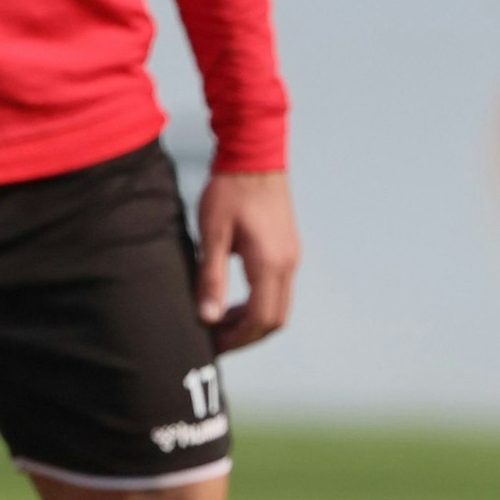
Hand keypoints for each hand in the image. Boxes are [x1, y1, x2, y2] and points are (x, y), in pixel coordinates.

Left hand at [196, 169, 300, 353]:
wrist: (255, 156)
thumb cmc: (229, 191)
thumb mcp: (212, 234)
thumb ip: (211, 278)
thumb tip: (208, 317)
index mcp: (269, 263)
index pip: (259, 318)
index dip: (236, 337)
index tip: (212, 344)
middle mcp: (287, 264)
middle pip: (275, 320)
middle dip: (246, 336)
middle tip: (216, 340)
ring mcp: (292, 258)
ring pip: (280, 308)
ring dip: (253, 321)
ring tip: (222, 322)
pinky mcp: (289, 251)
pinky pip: (280, 291)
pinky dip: (260, 305)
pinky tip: (236, 300)